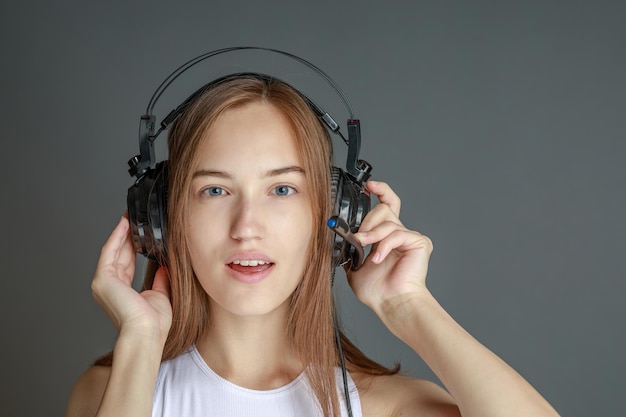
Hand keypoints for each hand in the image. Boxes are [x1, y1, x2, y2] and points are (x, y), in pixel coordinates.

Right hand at [91, 216, 171, 342]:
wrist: (147, 332)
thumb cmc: (155, 322)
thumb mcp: (161, 294)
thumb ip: (161, 279)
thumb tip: (165, 266)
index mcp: (122, 291)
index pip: (127, 262)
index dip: (133, 245)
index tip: (141, 230)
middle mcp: (109, 286)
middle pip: (119, 254)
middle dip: (128, 235)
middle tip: (136, 217)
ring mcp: (103, 282)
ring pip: (113, 250)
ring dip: (122, 232)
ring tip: (131, 215)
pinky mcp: (102, 279)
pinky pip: (110, 251)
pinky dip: (117, 236)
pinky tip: (125, 224)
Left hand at [348, 181, 433, 315]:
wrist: (392, 303)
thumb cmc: (376, 290)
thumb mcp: (353, 265)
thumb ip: (350, 247)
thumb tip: (337, 234)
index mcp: (385, 235)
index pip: (386, 204)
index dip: (379, 190)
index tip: (368, 185)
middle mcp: (398, 232)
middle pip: (383, 209)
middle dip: (367, 222)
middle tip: (359, 239)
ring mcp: (410, 236)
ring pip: (388, 220)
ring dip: (372, 234)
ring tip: (366, 249)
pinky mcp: (419, 242)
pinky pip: (397, 233)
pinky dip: (384, 245)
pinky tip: (378, 258)